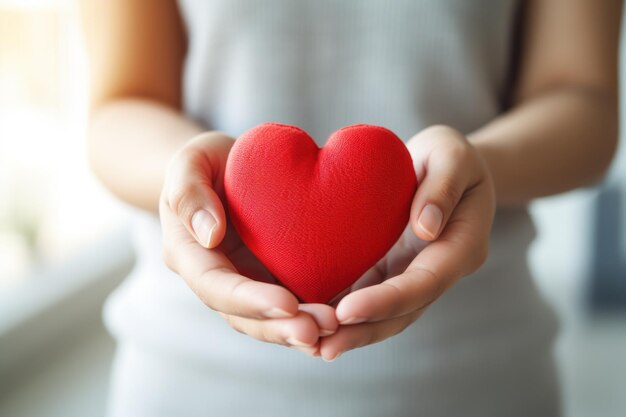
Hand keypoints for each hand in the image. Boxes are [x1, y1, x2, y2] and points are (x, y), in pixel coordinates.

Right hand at [159, 132, 337, 355]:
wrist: (225, 167)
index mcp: (189, 254)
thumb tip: (209, 235)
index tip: (287, 304)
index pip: (215, 286)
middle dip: (279, 328)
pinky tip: (338, 322)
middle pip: (242, 316)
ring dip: (297, 329)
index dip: (249, 300)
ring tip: (334, 329)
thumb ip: (188, 192)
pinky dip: (309, 315)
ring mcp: (244, 281)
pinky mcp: (270, 278)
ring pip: (267, 320)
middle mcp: (215, 278)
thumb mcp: (189, 161)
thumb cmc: (205, 161)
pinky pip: (288, 305)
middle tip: (318, 332)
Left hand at [319, 125, 495, 360]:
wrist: (447, 164)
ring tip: (313, 346)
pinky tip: (314, 319)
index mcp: (461, 246)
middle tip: (322, 348)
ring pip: (386, 314)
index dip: (387, 300)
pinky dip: (345, 310)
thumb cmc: (452, 155)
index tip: (347, 310)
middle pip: (404, 312)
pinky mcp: (393, 270)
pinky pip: (370, 295)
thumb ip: (442, 188)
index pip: (424, 283)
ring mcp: (416, 274)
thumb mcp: (453, 155)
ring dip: (352, 332)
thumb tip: (425, 228)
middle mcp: (440, 270)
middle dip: (364, 331)